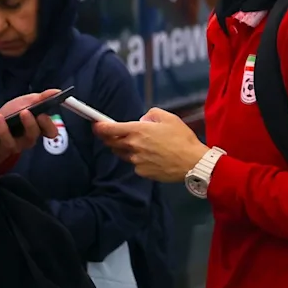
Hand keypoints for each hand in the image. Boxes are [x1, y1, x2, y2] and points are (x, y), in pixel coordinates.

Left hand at [0, 89, 61, 170]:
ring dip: (4, 130)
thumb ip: (41, 98)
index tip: (42, 115)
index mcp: (37, 129)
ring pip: (10, 143)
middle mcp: (26, 140)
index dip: (48, 125)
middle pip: (31, 137)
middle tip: (24, 112)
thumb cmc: (14, 116)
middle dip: (29, 125)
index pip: (50, 132)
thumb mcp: (27, 103)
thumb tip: (56, 91)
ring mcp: (10, 146)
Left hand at [94, 107, 210, 182]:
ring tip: (141, 146)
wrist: (192, 163)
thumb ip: (151, 114)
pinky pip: (134, 164)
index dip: (100, 127)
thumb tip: (143, 120)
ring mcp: (136, 161)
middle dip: (110, 138)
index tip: (96, 125)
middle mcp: (133, 146)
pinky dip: (138, 160)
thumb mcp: (169, 118)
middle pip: (112, 143)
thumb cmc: (182, 139)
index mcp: (138, 131)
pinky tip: (152, 157)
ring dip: (125, 149)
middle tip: (115, 134)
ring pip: (123, 154)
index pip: (110, 129)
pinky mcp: (142, 172)